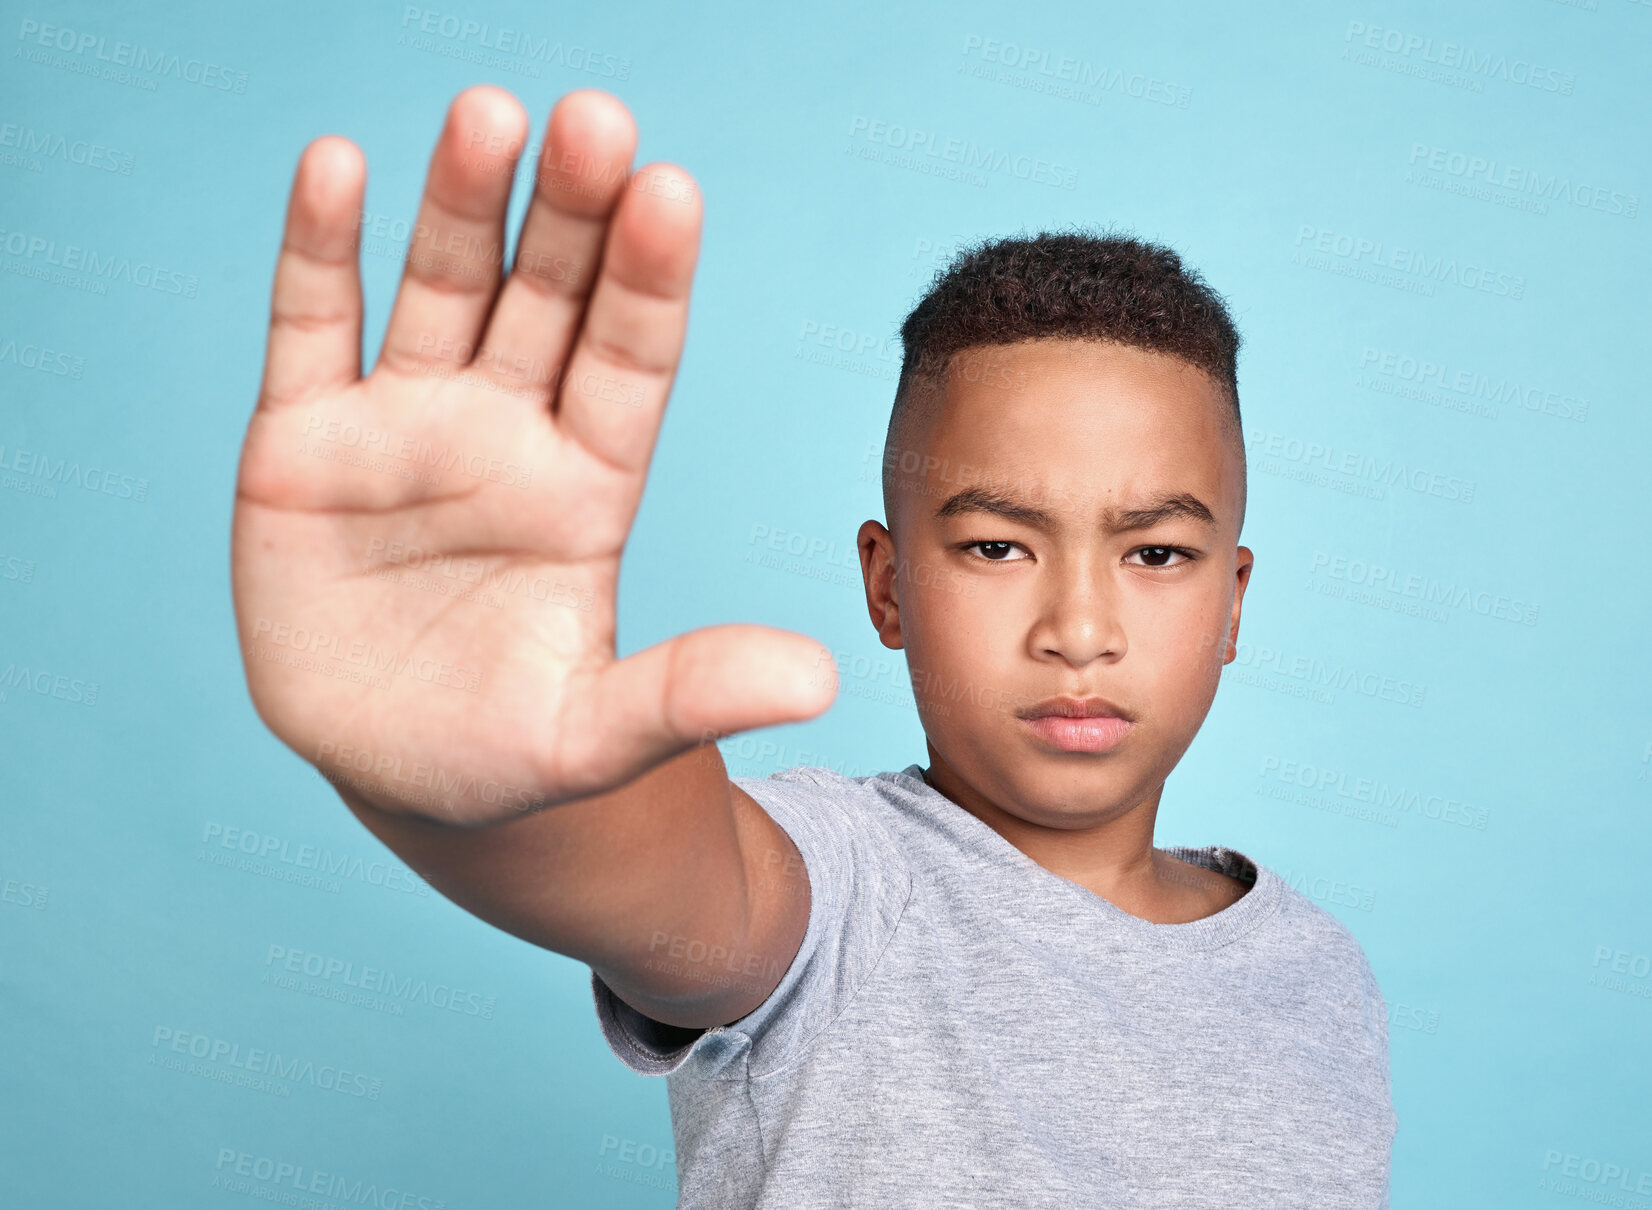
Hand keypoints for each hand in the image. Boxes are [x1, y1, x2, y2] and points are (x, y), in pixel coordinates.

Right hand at [231, 86, 834, 825]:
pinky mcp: (303, 444)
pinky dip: (321, 252)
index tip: (672, 193)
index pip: (630, 361)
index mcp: (589, 486)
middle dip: (569, 215)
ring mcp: (405, 428)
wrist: (398, 772)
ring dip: (460, 204)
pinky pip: (313, 330)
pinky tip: (336, 167)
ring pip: (441, 292)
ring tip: (489, 115)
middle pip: (547, 301)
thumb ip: (692, 692)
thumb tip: (823, 678)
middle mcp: (506, 433)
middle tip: (595, 120)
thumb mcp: (601, 735)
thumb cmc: (511, 751)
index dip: (649, 281)